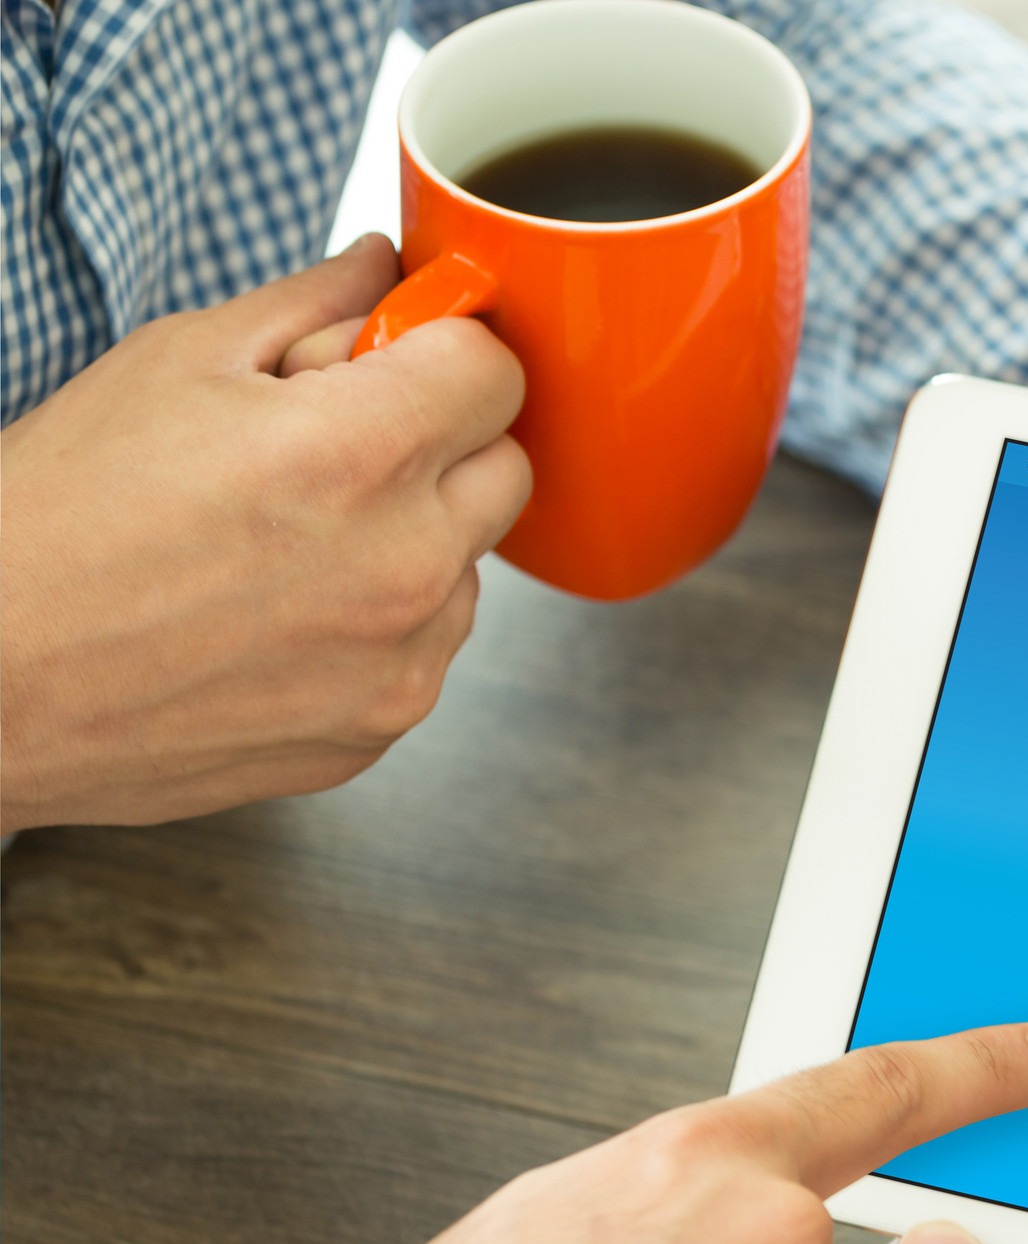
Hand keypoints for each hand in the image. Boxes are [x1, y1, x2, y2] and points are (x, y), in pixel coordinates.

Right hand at [0, 233, 527, 832]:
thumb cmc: (56, 517)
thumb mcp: (174, 364)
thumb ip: (312, 306)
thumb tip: (389, 268)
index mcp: (358, 456)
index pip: (496, 372)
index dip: (444, 352)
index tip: (396, 361)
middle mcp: (403, 566)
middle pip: (506, 468)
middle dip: (441, 441)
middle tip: (333, 443)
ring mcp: (401, 660)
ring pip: (470, 564)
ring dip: (414, 537)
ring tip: (285, 540)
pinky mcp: (382, 727)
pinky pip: (427, 645)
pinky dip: (381, 620)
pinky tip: (278, 610)